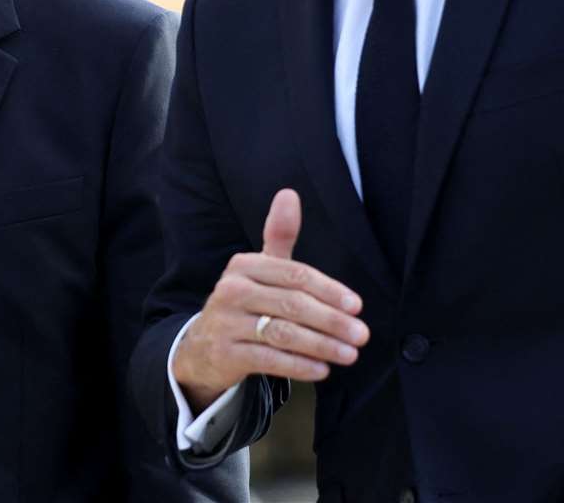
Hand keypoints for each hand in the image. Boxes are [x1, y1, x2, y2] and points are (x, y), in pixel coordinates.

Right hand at [172, 189, 368, 412]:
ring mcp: (226, 323)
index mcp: (244, 265)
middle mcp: (231, 290)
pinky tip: (322, 370)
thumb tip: (289, 193)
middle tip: (361, 335)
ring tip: (349, 354)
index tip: (356, 306)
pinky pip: (269, 360)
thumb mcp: (260, 269)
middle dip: (332, 321)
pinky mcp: (225, 353)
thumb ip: (278, 235)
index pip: (295, 275)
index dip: (329, 290)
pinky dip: (299, 366)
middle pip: (292, 305)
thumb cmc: (244, 302)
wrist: (202, 345)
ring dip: (322, 345)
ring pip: (283, 334)